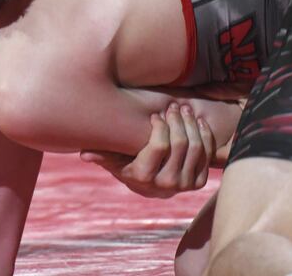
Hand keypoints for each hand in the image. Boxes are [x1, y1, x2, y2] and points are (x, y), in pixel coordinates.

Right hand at [80, 103, 214, 197]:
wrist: (150, 185)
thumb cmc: (128, 164)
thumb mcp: (113, 159)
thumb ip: (101, 154)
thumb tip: (84, 154)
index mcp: (144, 178)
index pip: (160, 146)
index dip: (161, 126)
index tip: (155, 115)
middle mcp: (166, 185)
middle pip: (180, 144)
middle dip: (177, 120)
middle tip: (172, 106)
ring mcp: (184, 184)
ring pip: (196, 148)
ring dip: (191, 124)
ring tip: (184, 110)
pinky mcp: (197, 182)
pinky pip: (207, 155)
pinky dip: (204, 135)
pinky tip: (197, 121)